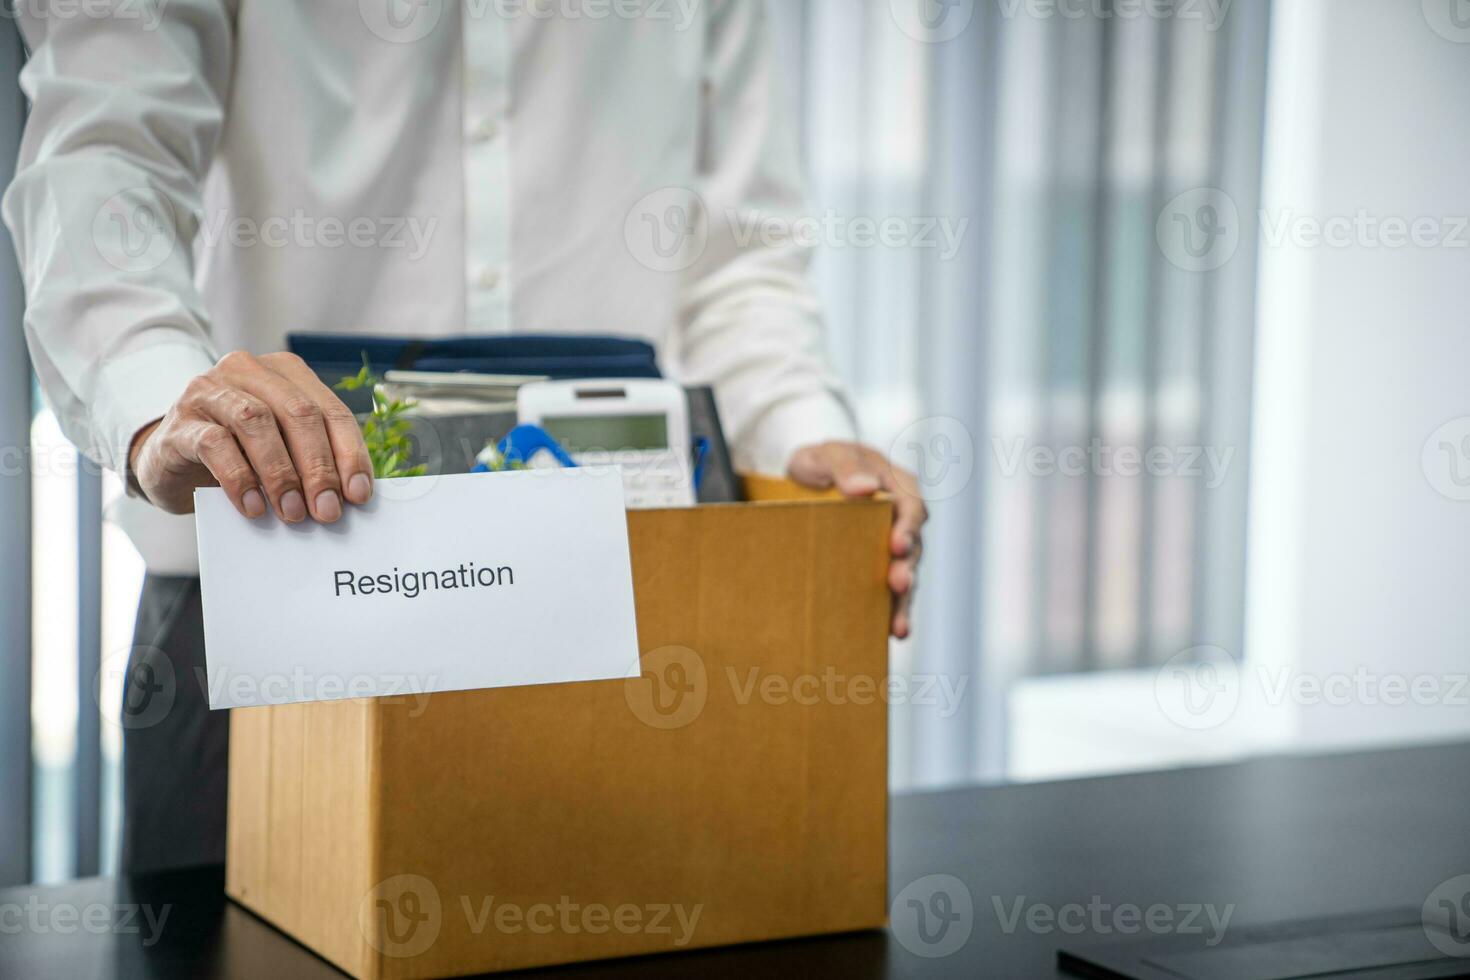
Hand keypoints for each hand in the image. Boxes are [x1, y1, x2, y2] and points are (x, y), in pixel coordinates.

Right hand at [128, 350, 372, 522]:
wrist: (170, 460)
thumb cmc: (238, 454)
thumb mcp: (282, 450)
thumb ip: (313, 460)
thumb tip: (350, 496)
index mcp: (286, 373)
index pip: (331, 410)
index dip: (350, 453)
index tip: (359, 495)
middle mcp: (248, 371)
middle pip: (298, 413)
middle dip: (318, 466)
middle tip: (328, 510)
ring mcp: (209, 391)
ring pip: (257, 421)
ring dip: (281, 473)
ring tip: (294, 512)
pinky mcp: (180, 422)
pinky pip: (215, 444)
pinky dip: (240, 478)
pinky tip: (254, 507)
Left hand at [787, 441, 927, 637]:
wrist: (804, 480)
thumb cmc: (821, 462)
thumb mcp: (828, 454)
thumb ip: (846, 466)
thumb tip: (865, 487)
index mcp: (898, 486)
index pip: (911, 507)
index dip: (907, 527)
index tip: (897, 544)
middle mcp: (900, 519)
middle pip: (912, 547)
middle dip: (907, 569)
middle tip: (898, 584)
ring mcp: (889, 546)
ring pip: (904, 575)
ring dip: (902, 601)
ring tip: (899, 626)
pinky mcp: (874, 566)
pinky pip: (886, 592)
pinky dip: (889, 612)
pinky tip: (890, 634)